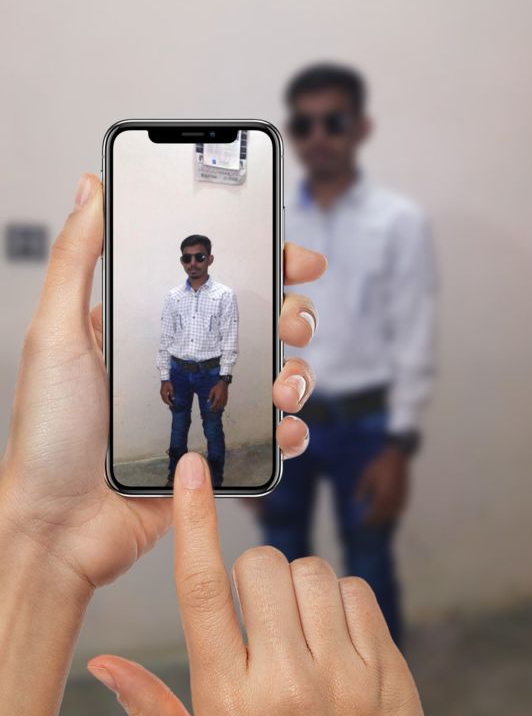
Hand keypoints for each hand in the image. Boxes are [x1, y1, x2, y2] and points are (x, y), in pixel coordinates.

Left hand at [0, 173, 325, 593]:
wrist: (58, 528)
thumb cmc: (48, 433)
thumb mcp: (55, 333)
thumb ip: (76, 258)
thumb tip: (91, 187)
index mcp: (149, 325)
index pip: (215, 280)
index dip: (260, 262)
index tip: (292, 256)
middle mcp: (183, 360)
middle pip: (260, 321)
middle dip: (293, 313)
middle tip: (295, 321)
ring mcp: (204, 406)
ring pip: (277, 372)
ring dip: (299, 371)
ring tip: (285, 385)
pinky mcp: (218, 452)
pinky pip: (273, 433)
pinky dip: (292, 427)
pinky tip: (286, 427)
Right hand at [88, 452, 427, 715]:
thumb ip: (154, 709)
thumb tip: (104, 664)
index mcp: (229, 701)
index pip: (201, 590)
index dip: (193, 522)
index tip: (191, 472)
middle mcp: (286, 682)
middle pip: (260, 566)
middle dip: (254, 577)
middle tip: (259, 618)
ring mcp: (343, 676)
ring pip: (312, 571)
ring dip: (299, 589)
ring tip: (299, 633)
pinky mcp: (388, 671)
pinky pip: (357, 591)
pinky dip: (342, 604)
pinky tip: (335, 641)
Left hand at [356, 446, 409, 525]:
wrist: (396, 457)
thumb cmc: (379, 465)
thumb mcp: (366, 476)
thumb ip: (362, 490)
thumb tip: (356, 502)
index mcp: (382, 495)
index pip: (374, 513)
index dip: (368, 520)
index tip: (362, 523)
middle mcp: (392, 499)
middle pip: (384, 516)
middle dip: (376, 521)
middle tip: (368, 525)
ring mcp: (400, 498)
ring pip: (392, 514)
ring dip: (384, 519)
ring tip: (377, 521)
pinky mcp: (405, 495)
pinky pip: (399, 509)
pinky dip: (392, 513)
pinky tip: (387, 514)